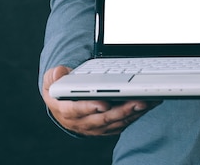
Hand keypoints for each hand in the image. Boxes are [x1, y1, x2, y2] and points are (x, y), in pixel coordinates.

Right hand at [42, 66, 161, 136]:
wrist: (64, 105)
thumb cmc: (60, 90)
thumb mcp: (51, 80)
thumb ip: (54, 76)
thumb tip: (59, 72)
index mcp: (66, 110)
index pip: (77, 111)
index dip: (90, 107)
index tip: (103, 103)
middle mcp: (82, 122)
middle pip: (103, 119)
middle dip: (121, 110)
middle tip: (137, 101)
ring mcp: (96, 127)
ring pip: (117, 122)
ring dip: (133, 113)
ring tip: (148, 101)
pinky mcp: (108, 127)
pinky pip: (123, 123)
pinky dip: (136, 114)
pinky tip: (148, 104)